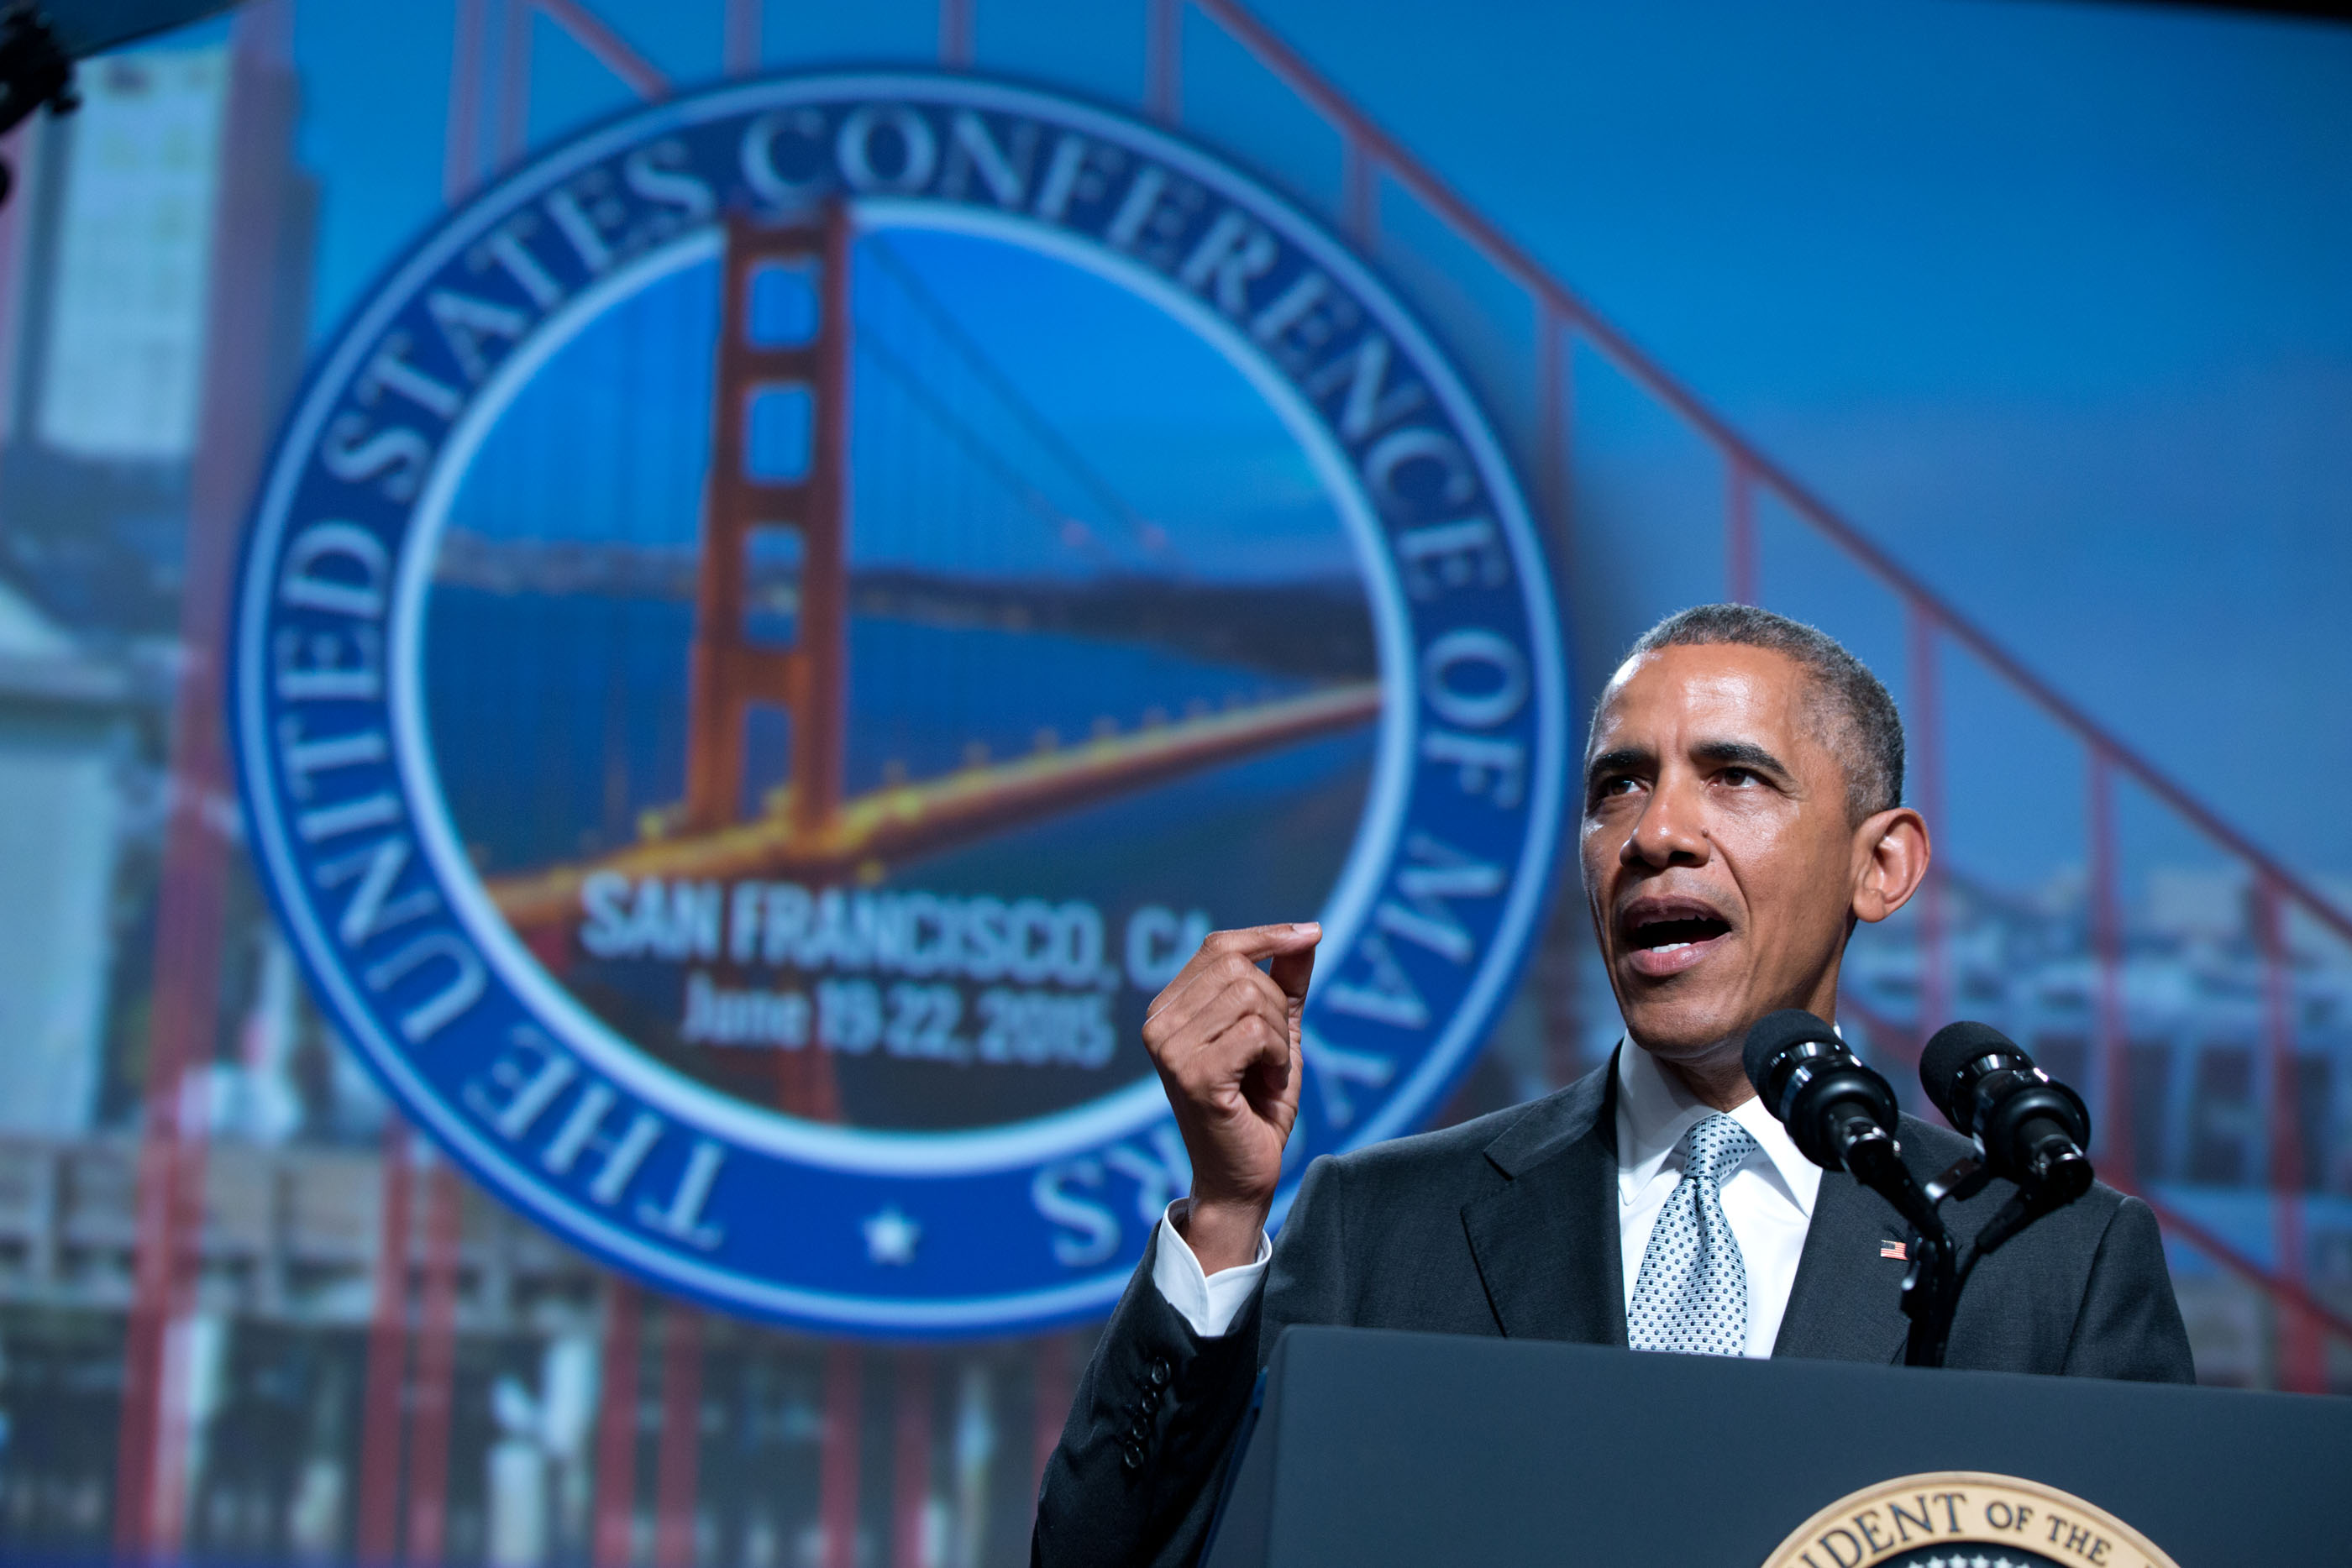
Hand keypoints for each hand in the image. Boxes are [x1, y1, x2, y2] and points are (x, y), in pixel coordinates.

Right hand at [1141, 922, 1319, 1273]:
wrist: (1243, 1175)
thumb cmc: (1256, 1106)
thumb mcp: (1277, 1034)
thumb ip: (1286, 984)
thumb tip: (1308, 932)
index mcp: (1168, 1009)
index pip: (1219, 947)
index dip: (1268, 936)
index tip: (1313, 932)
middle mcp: (1158, 1024)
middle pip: (1240, 968)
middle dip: (1278, 1006)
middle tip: (1274, 1052)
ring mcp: (1170, 1049)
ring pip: (1252, 998)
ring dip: (1280, 1037)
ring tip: (1267, 1071)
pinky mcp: (1193, 1074)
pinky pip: (1257, 1032)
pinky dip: (1277, 1057)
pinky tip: (1264, 1084)